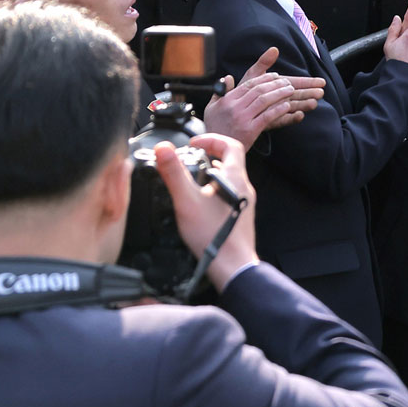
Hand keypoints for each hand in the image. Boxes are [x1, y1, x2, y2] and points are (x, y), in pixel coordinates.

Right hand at [154, 134, 257, 289]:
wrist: (232, 266)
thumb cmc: (212, 234)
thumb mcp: (187, 200)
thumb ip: (174, 173)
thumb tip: (162, 147)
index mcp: (235, 178)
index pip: (231, 145)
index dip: (212, 139)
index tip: (194, 143)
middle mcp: (244, 187)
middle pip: (230, 161)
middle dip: (209, 155)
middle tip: (190, 158)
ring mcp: (244, 202)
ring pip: (229, 178)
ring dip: (211, 173)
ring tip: (191, 178)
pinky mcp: (240, 216)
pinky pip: (228, 194)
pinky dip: (213, 189)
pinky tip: (199, 202)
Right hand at [203, 47, 325, 147]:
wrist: (214, 150)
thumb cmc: (215, 127)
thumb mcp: (212, 107)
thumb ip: (220, 91)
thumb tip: (228, 77)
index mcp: (227, 99)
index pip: (249, 84)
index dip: (264, 78)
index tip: (276, 76)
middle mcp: (234, 107)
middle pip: (259, 90)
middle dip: (275, 84)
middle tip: (287, 82)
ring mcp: (242, 119)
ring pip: (264, 101)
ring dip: (280, 94)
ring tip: (290, 90)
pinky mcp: (250, 130)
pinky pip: (267, 116)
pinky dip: (278, 110)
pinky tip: (287, 106)